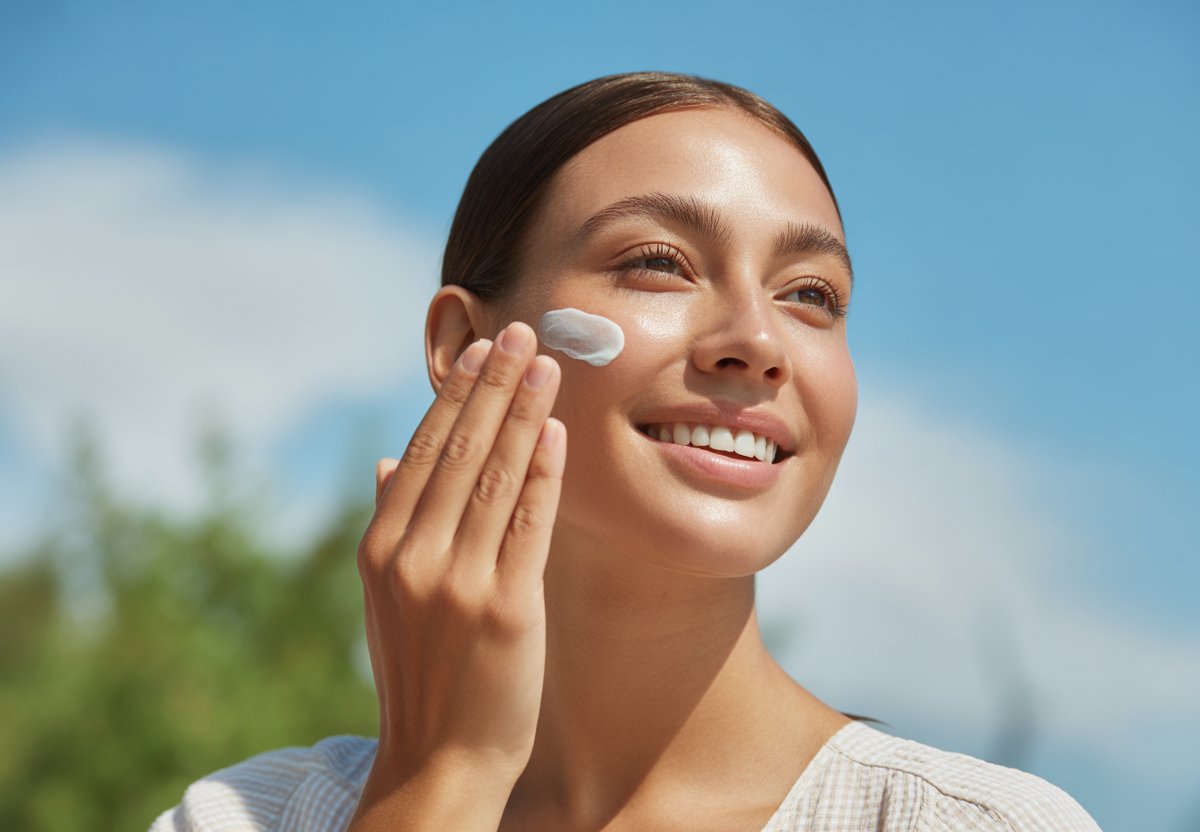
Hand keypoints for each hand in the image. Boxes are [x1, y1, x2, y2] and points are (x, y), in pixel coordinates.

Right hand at [353, 322, 564, 821]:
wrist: (437, 761)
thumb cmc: (421, 673)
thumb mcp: (387, 600)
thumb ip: (390, 525)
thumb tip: (386, 461)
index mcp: (381, 550)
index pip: (422, 452)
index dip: (454, 396)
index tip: (480, 351)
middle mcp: (413, 558)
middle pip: (459, 451)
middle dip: (494, 386)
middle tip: (522, 332)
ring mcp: (457, 583)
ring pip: (495, 476)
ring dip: (523, 412)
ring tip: (548, 365)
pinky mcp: (505, 609)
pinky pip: (528, 524)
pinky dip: (542, 473)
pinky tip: (557, 432)